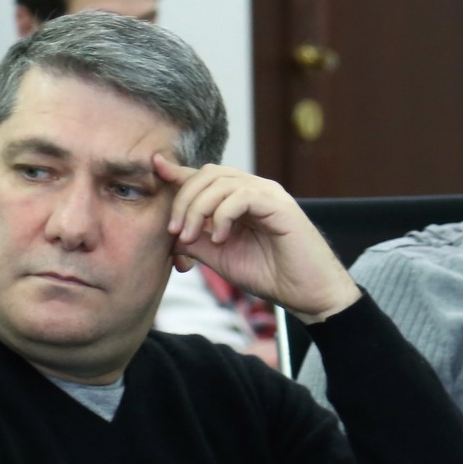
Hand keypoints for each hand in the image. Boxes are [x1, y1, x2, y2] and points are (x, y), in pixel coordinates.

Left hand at [155, 159, 360, 320]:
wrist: (308, 294)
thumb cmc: (270, 275)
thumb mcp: (220, 257)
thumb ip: (196, 239)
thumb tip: (170, 230)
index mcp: (240, 199)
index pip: (205, 177)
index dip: (178, 173)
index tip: (154, 169)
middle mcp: (255, 190)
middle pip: (207, 174)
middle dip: (183, 199)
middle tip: (174, 232)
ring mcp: (268, 194)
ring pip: (221, 181)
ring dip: (197, 209)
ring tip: (191, 238)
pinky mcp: (279, 205)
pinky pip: (242, 196)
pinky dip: (222, 215)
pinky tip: (220, 238)